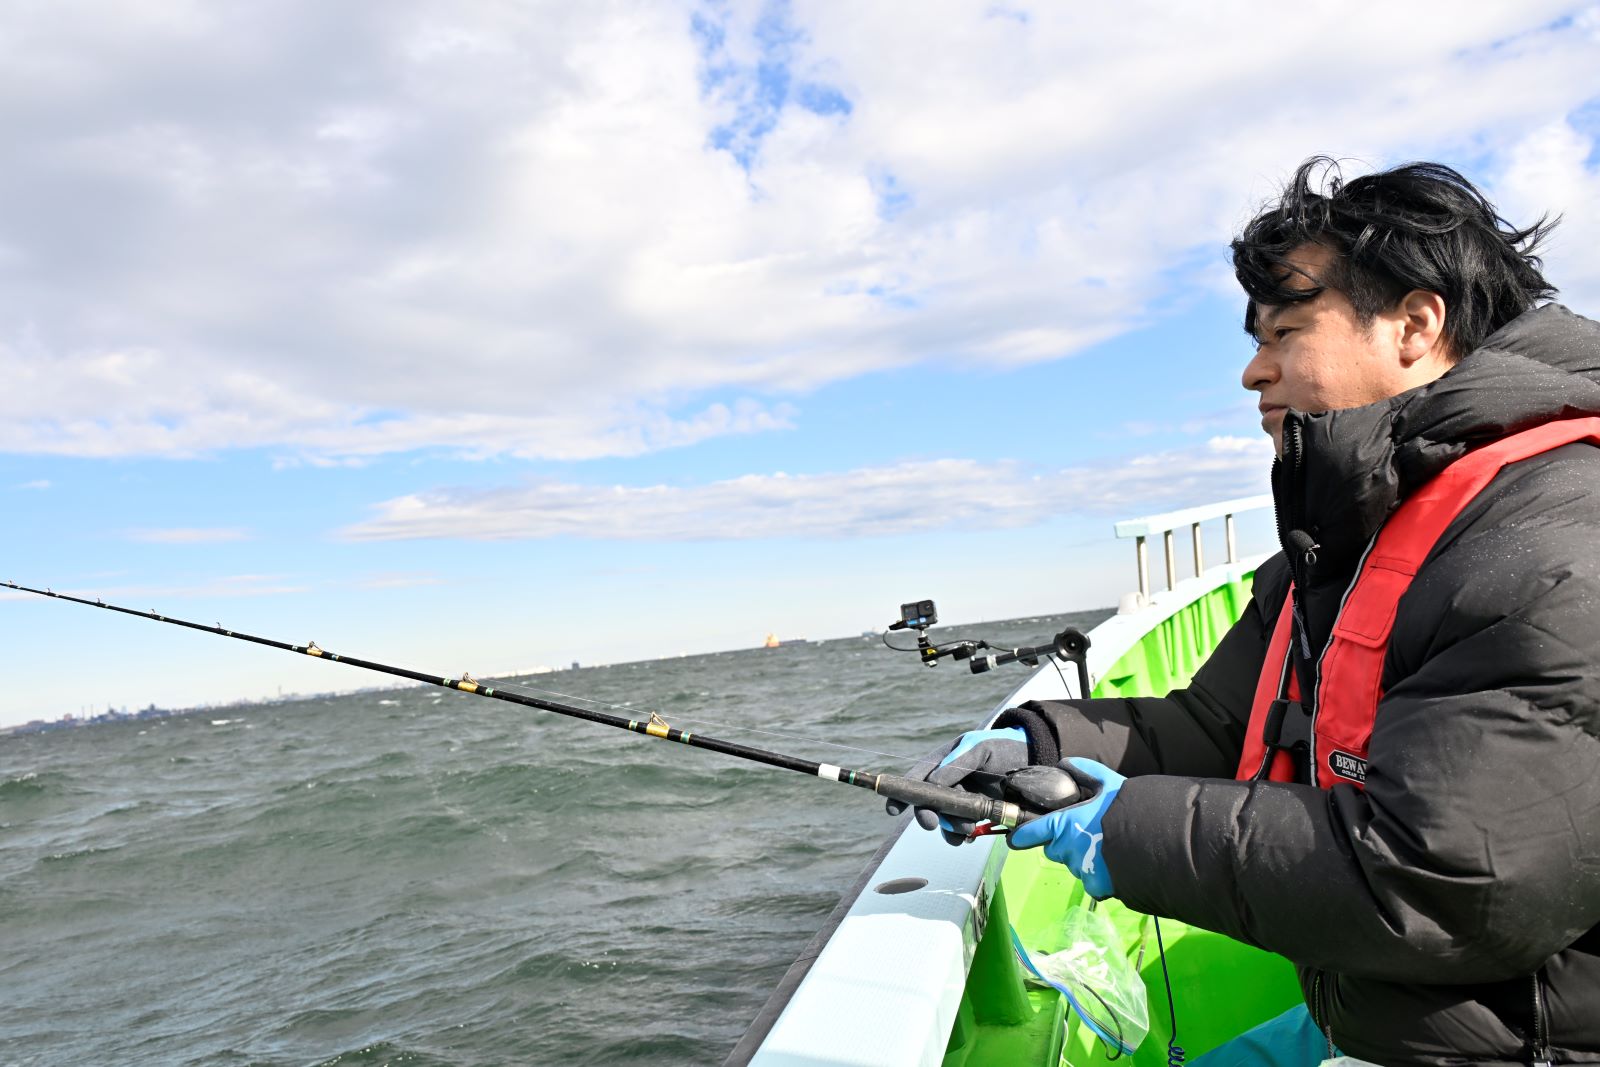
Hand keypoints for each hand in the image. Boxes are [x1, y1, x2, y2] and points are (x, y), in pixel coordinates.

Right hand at [885, 727, 1029, 843]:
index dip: (902, 793)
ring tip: (967, 827)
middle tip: (930, 822)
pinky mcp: (980, 814)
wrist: (1035, 760)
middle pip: (928, 803)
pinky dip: (963, 835)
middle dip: (926, 814)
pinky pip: (964, 830)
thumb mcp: (980, 748)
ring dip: (950, 827)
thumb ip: (957, 763)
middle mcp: (949, 783)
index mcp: (944, 762)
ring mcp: (964, 800)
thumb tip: (933, 782)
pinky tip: (972, 835)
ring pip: (945, 819)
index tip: (893, 809)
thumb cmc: (1004, 747)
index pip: (917, 778)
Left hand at [1006, 757, 1124, 899]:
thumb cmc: (1130, 809)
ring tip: (1103, 846)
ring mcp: (1083, 871)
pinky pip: (1090, 881)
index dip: (1022, 835)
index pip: (1031, 833)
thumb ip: (1085, 772)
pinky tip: (1113, 863)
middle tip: (1083, 832)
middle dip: (1062, 843)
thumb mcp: (1108, 783)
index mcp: (1064, 824)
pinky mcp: (1098, 887)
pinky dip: (1097, 874)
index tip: (1015, 838)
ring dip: (1081, 857)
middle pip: (1054, 849)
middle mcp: (1068, 850)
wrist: (1159, 841)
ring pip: (1073, 865)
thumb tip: (1066, 763)